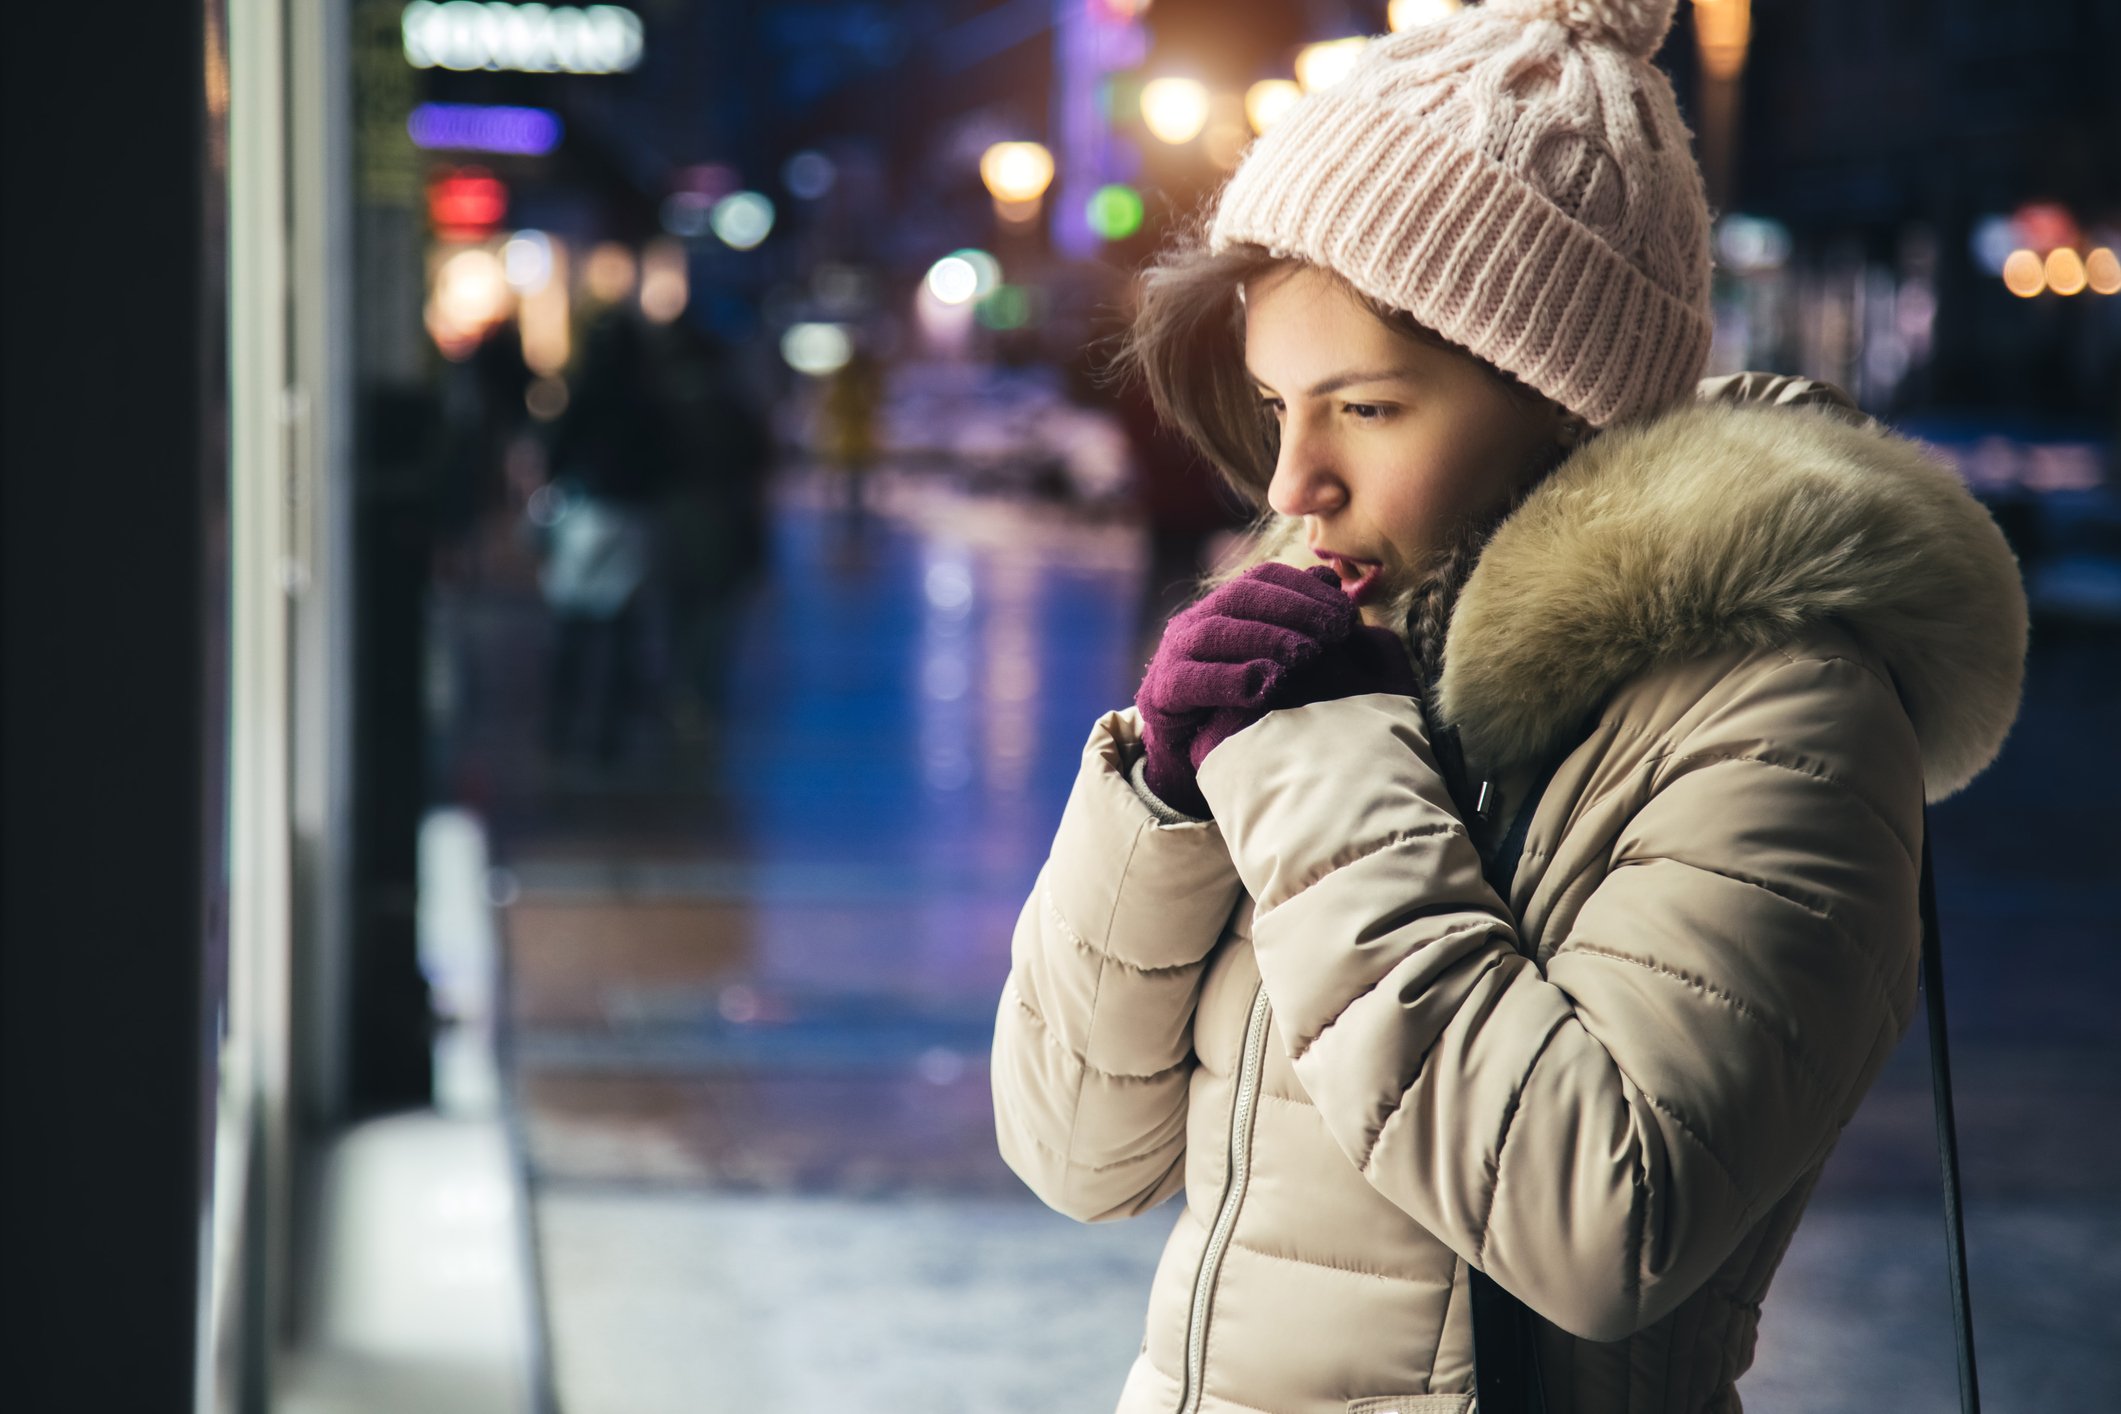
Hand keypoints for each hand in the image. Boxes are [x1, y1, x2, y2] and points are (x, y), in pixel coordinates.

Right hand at [1135, 563, 1416, 816]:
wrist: (1191, 758)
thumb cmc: (1244, 706)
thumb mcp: (1278, 660)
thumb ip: (1302, 621)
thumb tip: (1331, 579)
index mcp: (1225, 608)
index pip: (1264, 578)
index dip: (1307, 589)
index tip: (1348, 613)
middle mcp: (1196, 622)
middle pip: (1243, 596)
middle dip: (1296, 610)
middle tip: (1336, 631)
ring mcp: (1175, 655)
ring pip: (1215, 632)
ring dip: (1266, 638)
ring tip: (1308, 655)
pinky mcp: (1163, 693)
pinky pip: (1191, 679)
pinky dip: (1229, 679)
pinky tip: (1265, 686)